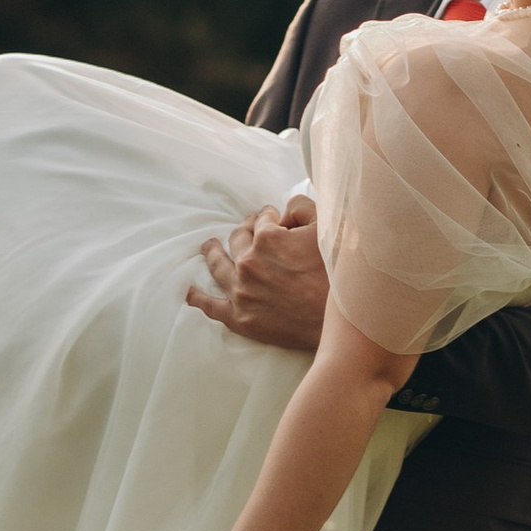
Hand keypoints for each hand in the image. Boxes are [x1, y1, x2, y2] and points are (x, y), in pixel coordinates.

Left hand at [187, 192, 326, 353]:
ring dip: (213, 253)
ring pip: (219, 266)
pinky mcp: (241, 318)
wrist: (340, 322)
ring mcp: (241, 291)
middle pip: (238, 239)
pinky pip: (212, 306)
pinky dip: (199, 298)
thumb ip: (302, 207)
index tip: (276, 221)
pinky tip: (190, 293)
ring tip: (208, 248)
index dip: (270, 218)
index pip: (262, 220)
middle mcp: (249, 263)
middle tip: (247, 230)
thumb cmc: (336, 274)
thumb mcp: (326, 228)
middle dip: (244, 231)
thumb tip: (284, 211)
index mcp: (268, 239)